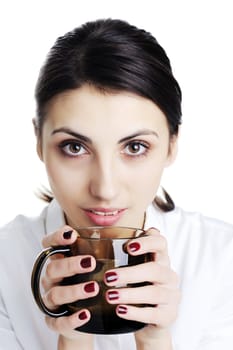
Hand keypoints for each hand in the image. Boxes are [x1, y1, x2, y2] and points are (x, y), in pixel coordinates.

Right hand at [41, 225, 97, 348]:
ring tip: (94, 288)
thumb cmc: (92, 283)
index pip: (49, 244)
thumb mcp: (96, 266)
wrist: (87, 319)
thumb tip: (141, 235)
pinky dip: (71, 319)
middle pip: (52, 268)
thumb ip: (108, 250)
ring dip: (74, 290)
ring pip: (55, 294)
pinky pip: (58, 322)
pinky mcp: (55, 322)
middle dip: (70, 264)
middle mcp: (52, 279)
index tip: (72, 234)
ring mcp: (51, 300)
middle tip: (91, 262)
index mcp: (59, 261)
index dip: (56, 237)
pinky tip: (86, 314)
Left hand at [104, 228, 180, 348]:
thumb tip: (90, 241)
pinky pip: (153, 314)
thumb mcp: (133, 269)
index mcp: (161, 259)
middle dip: (130, 273)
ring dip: (129, 294)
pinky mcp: (169, 315)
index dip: (147, 242)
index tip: (128, 247)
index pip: (160, 243)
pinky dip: (135, 312)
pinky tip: (120, 310)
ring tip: (110, 296)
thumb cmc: (138, 287)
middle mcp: (169, 275)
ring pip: (153, 293)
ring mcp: (171, 296)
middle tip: (108, 277)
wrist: (151, 320)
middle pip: (154, 270)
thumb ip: (122, 255)